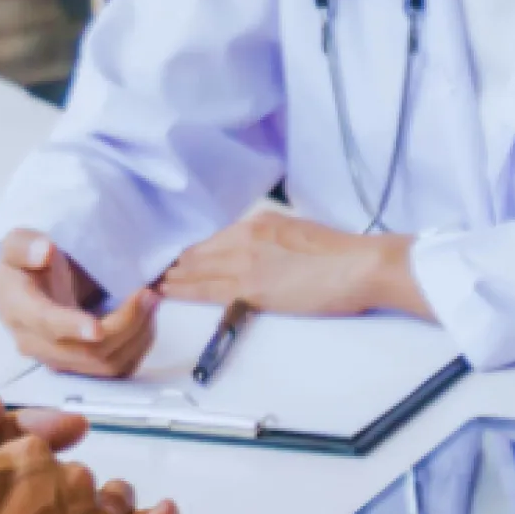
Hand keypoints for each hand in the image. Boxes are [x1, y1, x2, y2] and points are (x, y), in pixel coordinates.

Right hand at [0, 229, 158, 376]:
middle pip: (87, 351)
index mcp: (20, 311)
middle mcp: (36, 345)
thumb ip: (25, 245)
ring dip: (137, 335)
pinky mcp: (81, 367)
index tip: (97, 328)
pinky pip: (118, 368)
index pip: (46, 325)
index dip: (72, 327)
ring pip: (107, 364)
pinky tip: (146, 319)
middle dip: (125, 324)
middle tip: (148, 294)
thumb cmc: (27, 265)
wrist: (28, 288)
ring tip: (151, 301)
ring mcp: (60, 361)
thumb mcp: (19, 244)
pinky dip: (138, 345)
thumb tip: (43, 251)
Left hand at [160, 213, 430, 317]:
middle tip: (155, 272)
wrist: (360, 266)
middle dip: (176, 263)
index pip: (214, 238)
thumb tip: (262, 257)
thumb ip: (274, 241)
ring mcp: (245, 261)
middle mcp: (246, 236)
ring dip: (173, 277)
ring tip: (155, 283)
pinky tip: (167, 292)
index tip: (178, 258)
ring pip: (196, 269)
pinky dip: (182, 290)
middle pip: (199, 252)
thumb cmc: (341, 255)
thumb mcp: (299, 233)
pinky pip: (205, 289)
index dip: (193, 251)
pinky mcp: (249, 287)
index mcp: (260, 222)